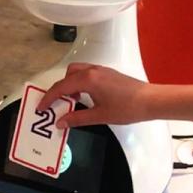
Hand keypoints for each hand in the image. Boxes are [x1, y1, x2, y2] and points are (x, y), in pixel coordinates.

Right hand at [37, 64, 152, 127]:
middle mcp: (93, 71)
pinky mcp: (108, 74)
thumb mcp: (99, 116)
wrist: (150, 101)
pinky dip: (81, 83)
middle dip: (59, 89)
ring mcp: (102, 70)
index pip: (60, 87)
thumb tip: (61, 122)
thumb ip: (77, 118)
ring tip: (72, 102)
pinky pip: (87, 74)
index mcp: (88, 79)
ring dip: (70, 85)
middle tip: (57, 105)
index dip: (48, 98)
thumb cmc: (128, 107)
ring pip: (77, 72)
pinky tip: (86, 98)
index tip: (42, 107)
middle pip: (67, 75)